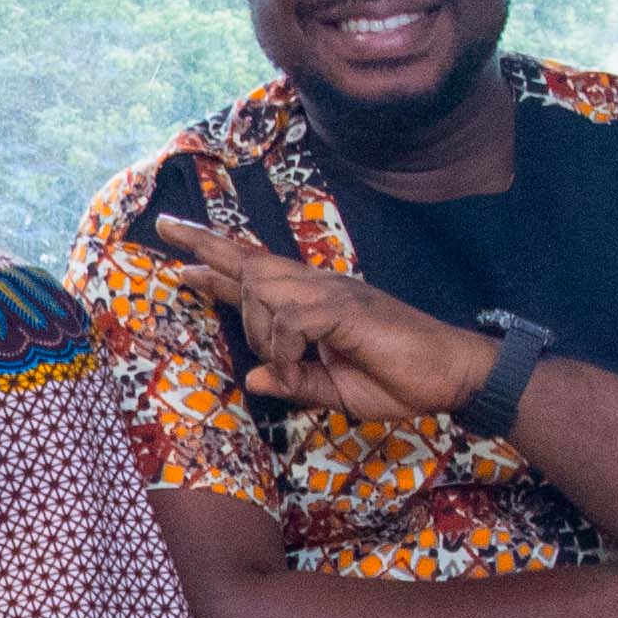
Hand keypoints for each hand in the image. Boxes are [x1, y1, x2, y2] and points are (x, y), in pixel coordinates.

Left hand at [151, 215, 492, 425]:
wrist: (453, 376)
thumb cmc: (401, 381)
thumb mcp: (335, 390)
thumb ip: (294, 382)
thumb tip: (252, 378)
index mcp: (316, 302)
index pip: (257, 275)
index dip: (216, 265)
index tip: (180, 257)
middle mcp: (320, 287)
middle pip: (250, 261)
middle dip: (205, 246)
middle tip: (164, 226)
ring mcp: (333, 292)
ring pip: (262, 293)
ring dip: (260, 332)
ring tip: (293, 362)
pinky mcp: (345, 306)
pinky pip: (290, 320)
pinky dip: (285, 348)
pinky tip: (300, 364)